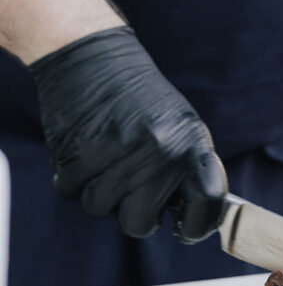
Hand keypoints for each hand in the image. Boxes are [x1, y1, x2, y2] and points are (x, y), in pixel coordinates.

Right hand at [29, 26, 226, 240]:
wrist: (91, 56)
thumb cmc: (136, 96)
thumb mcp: (178, 124)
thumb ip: (185, 168)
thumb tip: (194, 217)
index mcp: (190, 142)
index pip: (209, 201)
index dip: (197, 225)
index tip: (186, 229)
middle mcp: (160, 150)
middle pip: (140, 224)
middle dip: (130, 212)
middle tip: (127, 183)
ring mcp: (119, 152)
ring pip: (100, 209)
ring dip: (96, 189)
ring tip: (103, 152)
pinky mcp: (80, 152)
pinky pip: (70, 191)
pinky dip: (72, 175)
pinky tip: (83, 144)